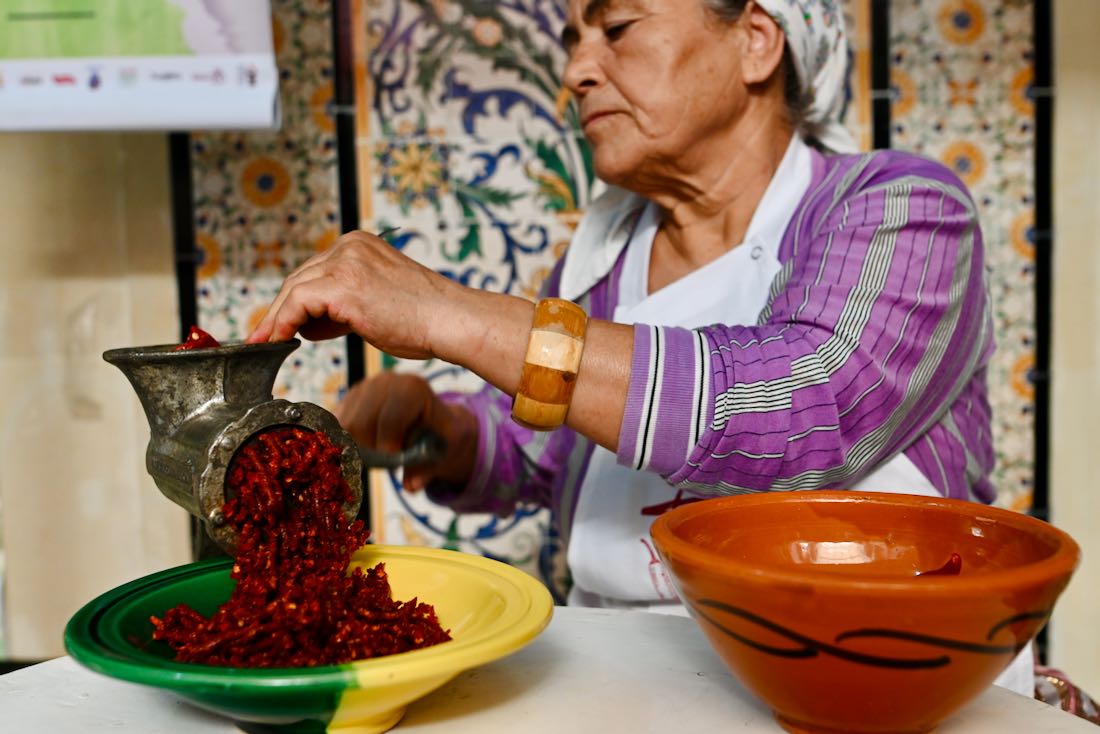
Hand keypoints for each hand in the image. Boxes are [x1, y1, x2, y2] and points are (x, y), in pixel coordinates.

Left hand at [248, 230, 454, 358]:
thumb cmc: (424, 317)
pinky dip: (282, 323)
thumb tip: (310, 323)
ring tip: (267, 343)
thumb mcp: (376, 302)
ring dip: (276, 320)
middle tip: (266, 336)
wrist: (449, 320)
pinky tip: (278, 341)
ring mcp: (345, 263)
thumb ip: (343, 305)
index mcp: (360, 245)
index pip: (314, 272)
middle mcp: (350, 246)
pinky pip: (297, 303)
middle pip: (299, 278)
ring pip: (293, 290)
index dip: (293, 301)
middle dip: (280, 311)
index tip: (279, 324)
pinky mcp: (342, 285)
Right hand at [335, 372, 476, 490]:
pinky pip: (334, 428)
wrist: (428, 419)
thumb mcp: (440, 451)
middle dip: (369, 450)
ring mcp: (362, 389)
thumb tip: (411, 486)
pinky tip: (359, 450)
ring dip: (355, 449)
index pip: (391, 418)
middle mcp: (384, 383)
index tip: (392, 464)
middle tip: (382, 464)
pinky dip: (343, 444)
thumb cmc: (436, 435)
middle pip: (360, 423)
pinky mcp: (347, 400)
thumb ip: (426, 469)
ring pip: (343, 427)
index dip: (388, 444)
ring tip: (374, 456)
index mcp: (411, 388)